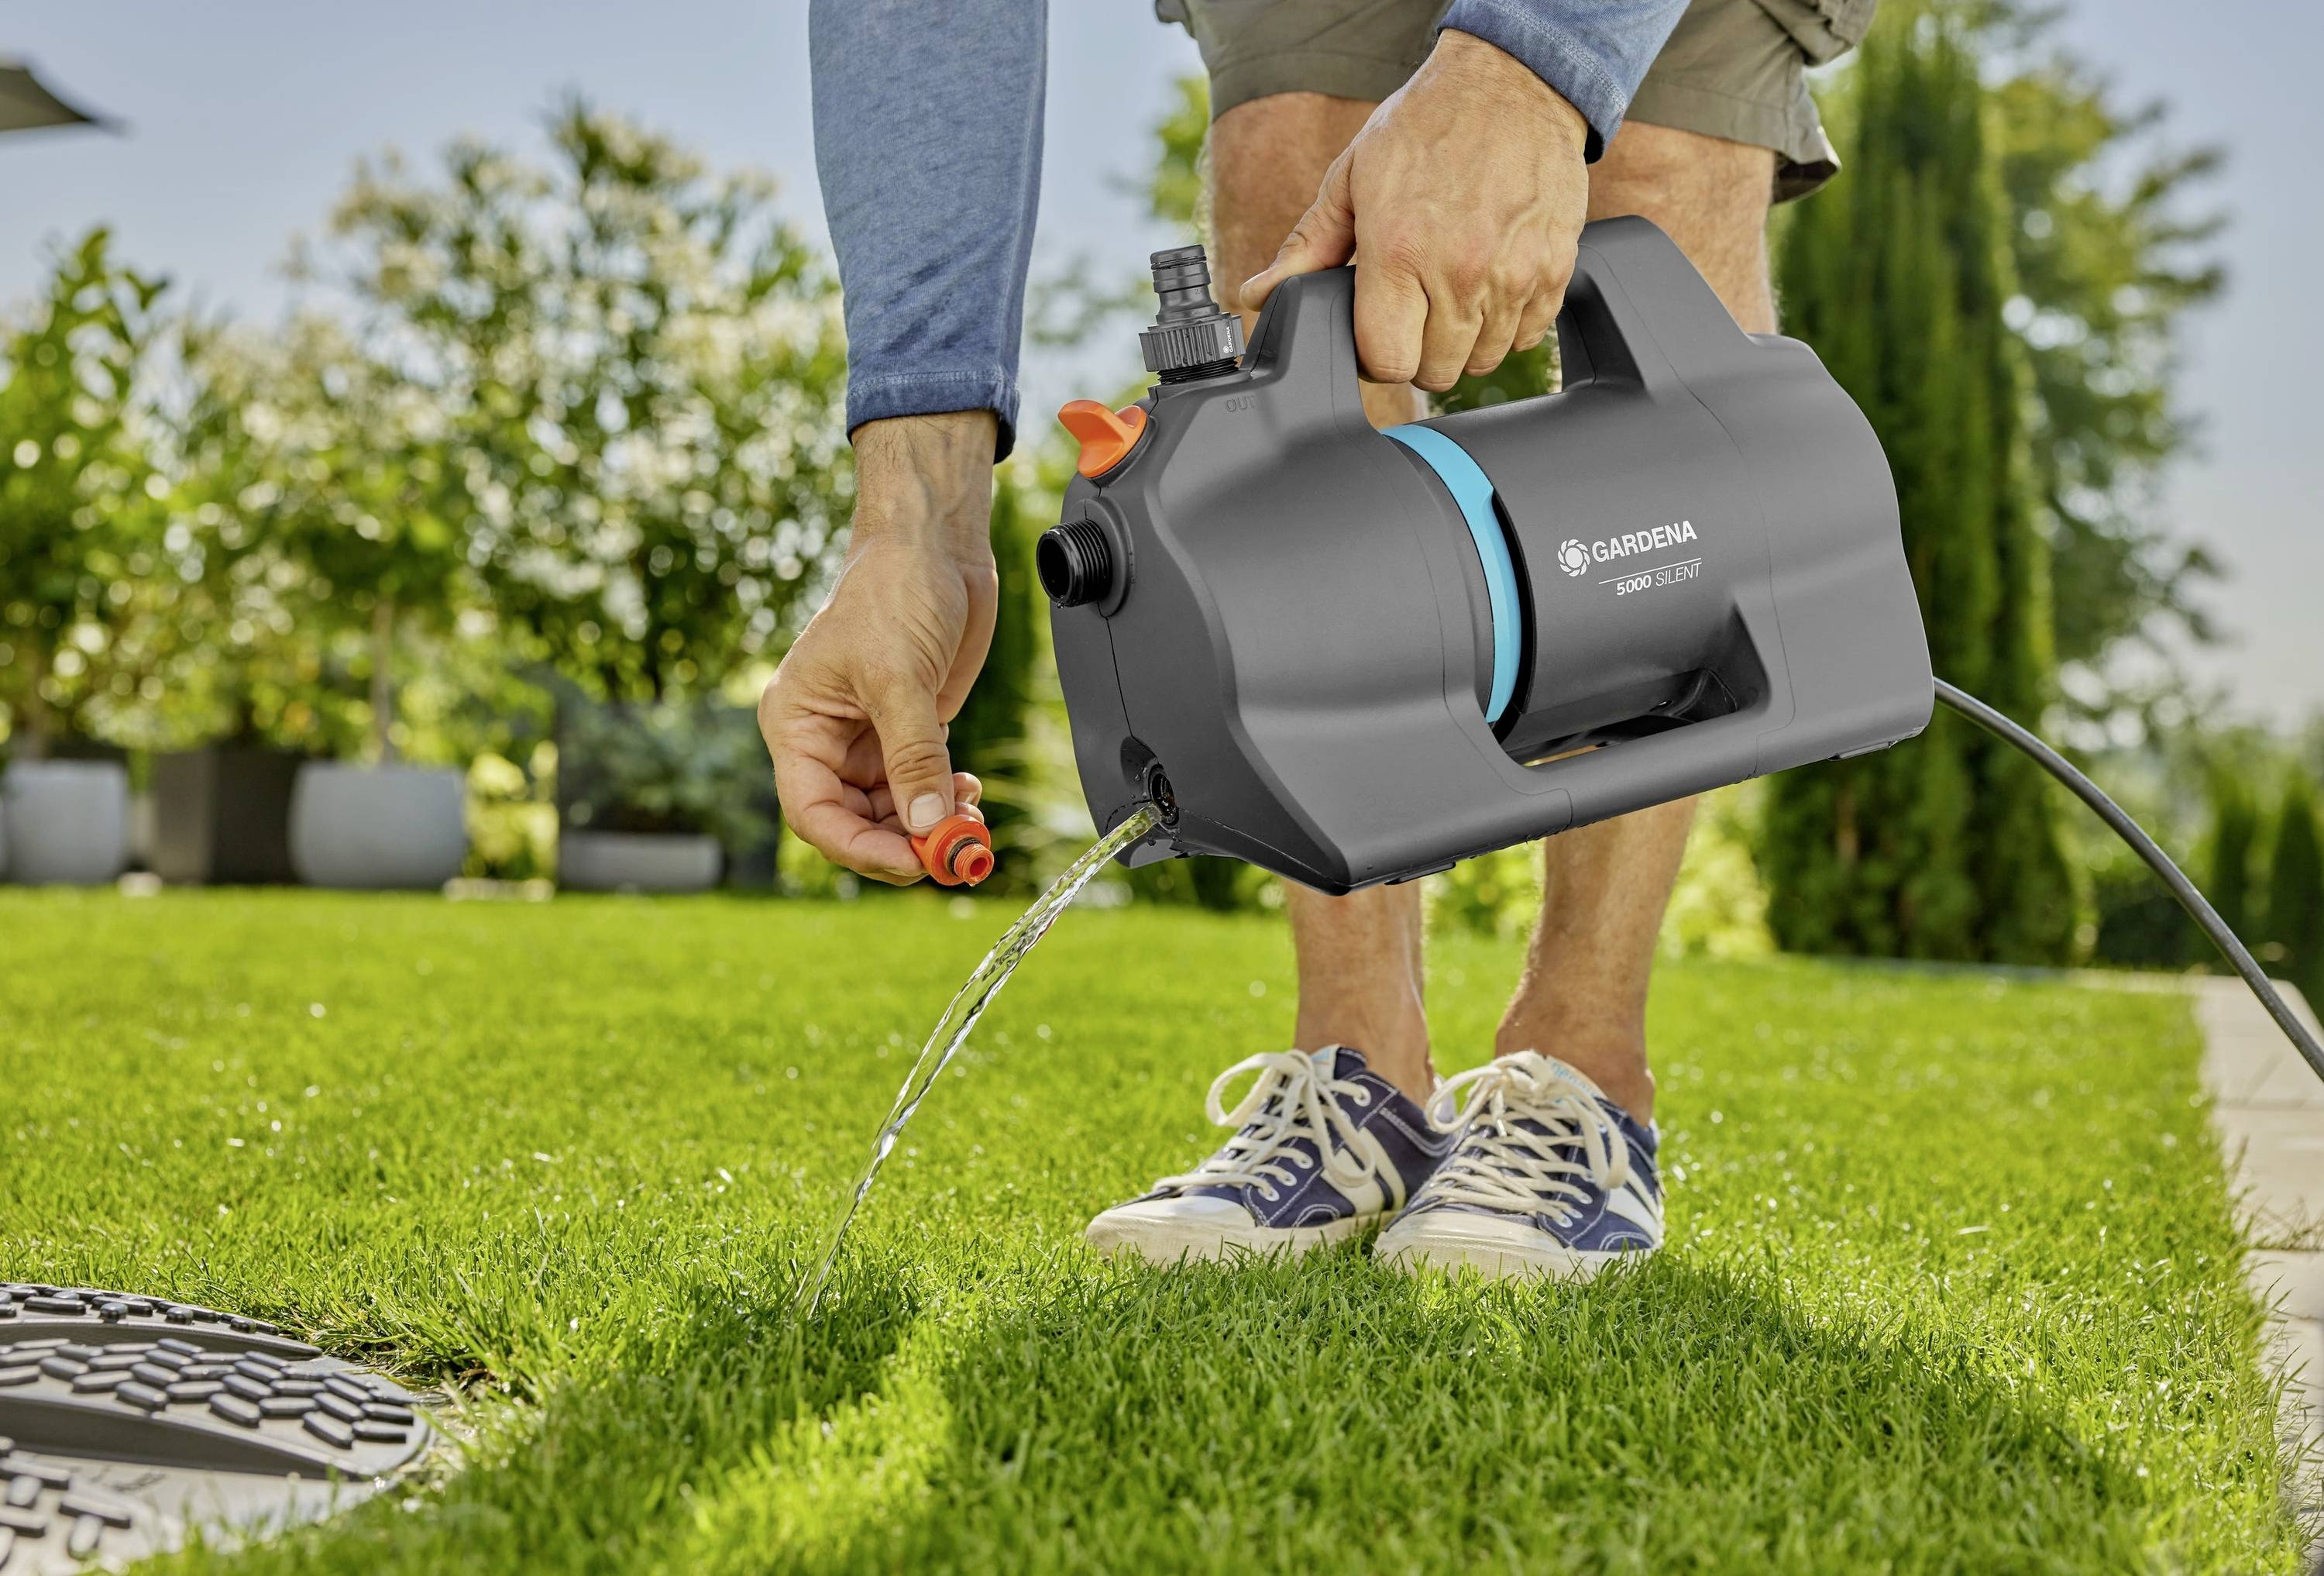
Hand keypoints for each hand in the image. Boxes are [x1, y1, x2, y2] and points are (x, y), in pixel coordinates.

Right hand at [759, 413, 997, 882]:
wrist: (935, 546)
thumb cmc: (894, 591)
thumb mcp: (900, 678)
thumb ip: (913, 758)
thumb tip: (927, 826)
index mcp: (796, 725)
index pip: (814, 811)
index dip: (859, 847)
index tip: (911, 863)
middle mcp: (826, 738)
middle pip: (855, 819)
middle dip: (904, 840)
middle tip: (955, 854)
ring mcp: (869, 738)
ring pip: (892, 810)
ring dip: (931, 823)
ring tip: (969, 819)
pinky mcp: (909, 730)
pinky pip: (921, 786)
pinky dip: (945, 800)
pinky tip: (969, 793)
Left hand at [1241, 29, 1590, 391]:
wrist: (1512, 83)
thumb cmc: (1427, 125)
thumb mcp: (1351, 178)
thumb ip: (1308, 247)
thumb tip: (1261, 295)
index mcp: (1400, 251)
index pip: (1386, 362)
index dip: (1374, 359)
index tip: (1376, 335)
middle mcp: (1460, 272)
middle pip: (1435, 373)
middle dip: (1418, 354)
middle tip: (1414, 314)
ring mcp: (1513, 275)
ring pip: (1482, 361)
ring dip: (1463, 343)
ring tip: (1452, 297)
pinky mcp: (1555, 271)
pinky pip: (1528, 337)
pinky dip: (1507, 327)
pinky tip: (1489, 288)